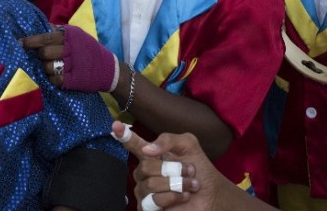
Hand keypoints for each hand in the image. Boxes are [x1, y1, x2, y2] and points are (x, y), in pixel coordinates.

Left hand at [21, 25, 117, 91]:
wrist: (109, 68)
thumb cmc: (87, 50)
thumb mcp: (76, 36)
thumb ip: (58, 32)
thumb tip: (40, 26)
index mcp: (70, 36)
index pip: (46, 37)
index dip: (30, 41)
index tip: (19, 43)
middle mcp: (71, 49)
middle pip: (44, 52)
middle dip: (39, 56)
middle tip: (40, 57)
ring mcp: (73, 65)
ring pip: (47, 67)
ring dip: (45, 68)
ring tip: (50, 67)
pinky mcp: (73, 80)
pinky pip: (54, 80)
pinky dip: (52, 79)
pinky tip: (55, 77)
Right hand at [112, 121, 272, 210]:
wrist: (211, 192)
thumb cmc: (199, 168)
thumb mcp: (188, 145)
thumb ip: (168, 140)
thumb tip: (147, 149)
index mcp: (151, 154)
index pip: (133, 143)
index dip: (123, 135)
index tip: (116, 125)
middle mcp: (144, 172)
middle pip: (146, 166)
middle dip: (173, 169)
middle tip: (189, 171)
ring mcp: (144, 190)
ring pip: (150, 184)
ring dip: (177, 184)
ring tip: (190, 185)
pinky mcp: (148, 207)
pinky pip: (153, 201)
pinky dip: (173, 197)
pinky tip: (183, 196)